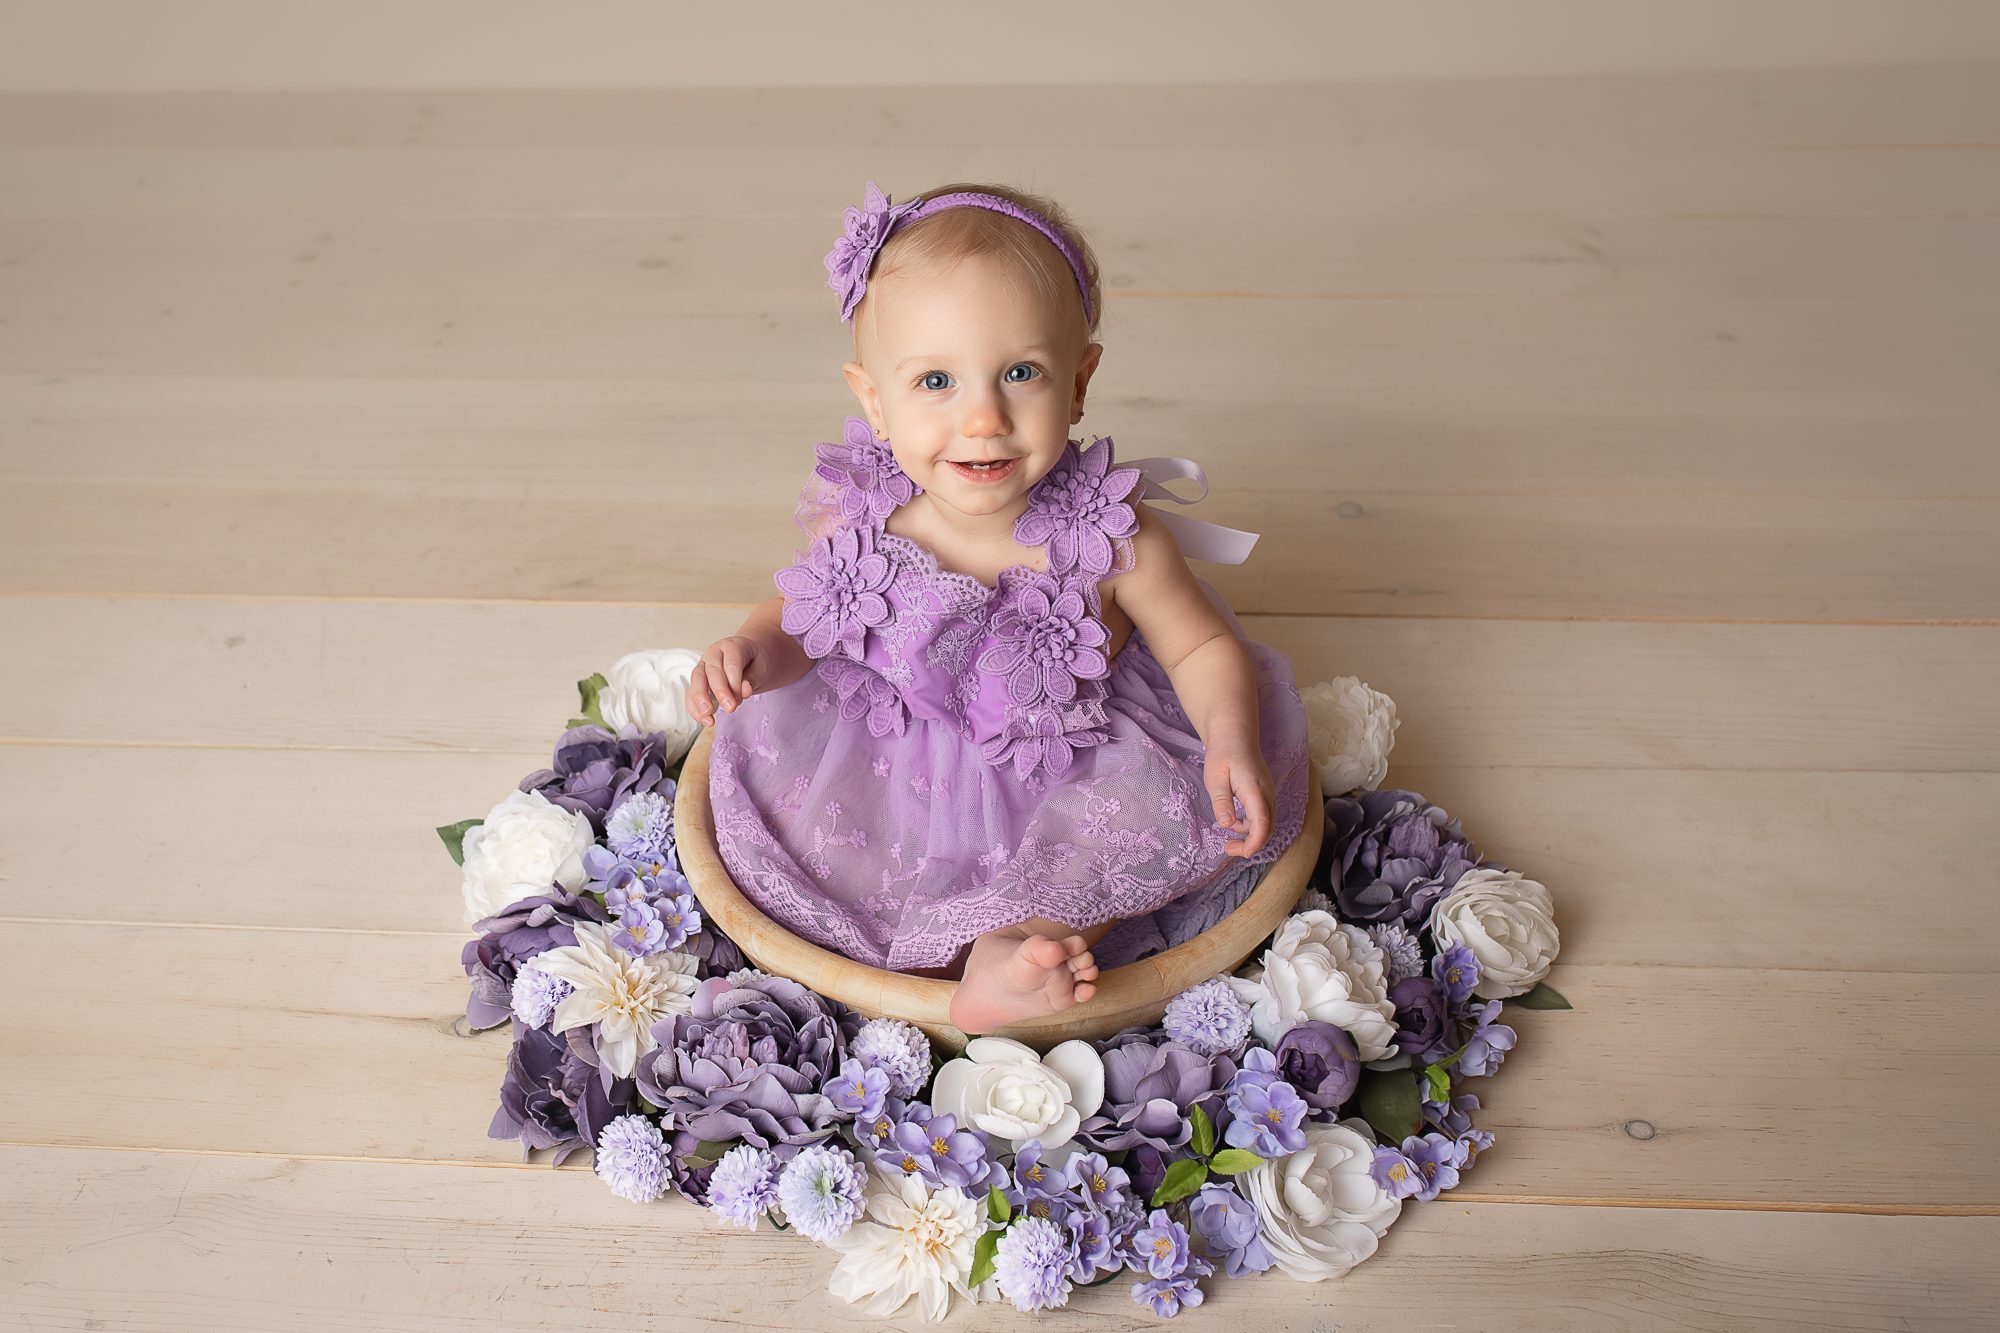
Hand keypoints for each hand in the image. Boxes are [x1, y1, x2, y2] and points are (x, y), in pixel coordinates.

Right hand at [687, 635, 764, 727]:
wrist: (747, 660)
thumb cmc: (754, 663)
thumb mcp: (760, 668)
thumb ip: (752, 679)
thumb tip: (744, 691)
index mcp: (731, 646)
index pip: (731, 663)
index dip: (734, 682)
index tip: (740, 699)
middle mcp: (714, 653)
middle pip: (712, 670)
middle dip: (720, 691)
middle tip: (730, 709)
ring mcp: (703, 665)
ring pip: (697, 680)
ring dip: (701, 700)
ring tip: (709, 718)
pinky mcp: (697, 680)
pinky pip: (691, 693)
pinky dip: (695, 708)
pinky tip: (704, 721)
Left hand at [1204, 740, 1275, 858]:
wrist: (1235, 735)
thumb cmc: (1222, 753)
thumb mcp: (1215, 777)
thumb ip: (1221, 801)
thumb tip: (1226, 824)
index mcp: (1254, 790)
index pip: (1261, 824)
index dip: (1253, 843)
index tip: (1237, 851)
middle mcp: (1267, 794)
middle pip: (1268, 829)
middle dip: (1251, 844)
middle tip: (1228, 848)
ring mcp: (1268, 794)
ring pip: (1266, 824)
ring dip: (1250, 835)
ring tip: (1227, 834)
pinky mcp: (1265, 794)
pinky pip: (1263, 816)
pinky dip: (1251, 825)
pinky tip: (1234, 821)